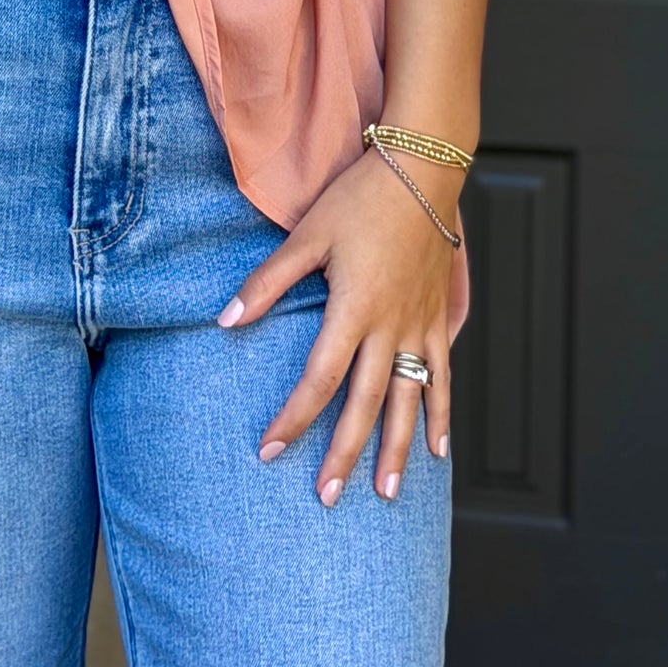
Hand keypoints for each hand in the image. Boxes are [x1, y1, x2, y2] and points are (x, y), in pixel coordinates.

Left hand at [217, 148, 455, 502]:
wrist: (423, 168)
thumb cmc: (360, 197)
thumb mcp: (307, 234)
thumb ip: (268, 282)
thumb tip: (225, 320)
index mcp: (354, 309)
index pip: (319, 379)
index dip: (294, 419)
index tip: (271, 452)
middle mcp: (391, 326)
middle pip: (366, 404)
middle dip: (345, 453)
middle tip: (327, 497)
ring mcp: (419, 325)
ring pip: (410, 401)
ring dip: (397, 449)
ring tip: (384, 493)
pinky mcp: (438, 317)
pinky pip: (442, 375)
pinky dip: (440, 413)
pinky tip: (439, 448)